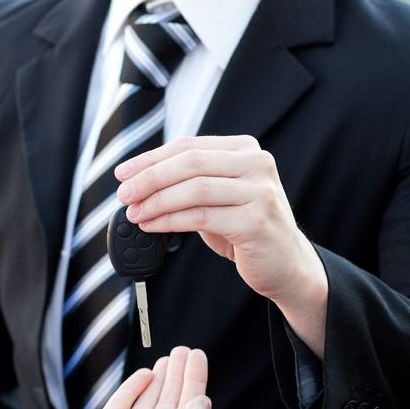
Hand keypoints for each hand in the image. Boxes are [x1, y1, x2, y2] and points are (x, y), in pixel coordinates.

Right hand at [105, 347, 209, 408]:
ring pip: (146, 402)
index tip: (197, 354)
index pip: (190, 401)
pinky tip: (145, 374)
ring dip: (157, 378)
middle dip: (175, 374)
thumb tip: (204, 399)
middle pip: (168, 400)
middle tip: (181, 349)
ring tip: (166, 358)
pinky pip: (119, 404)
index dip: (195, 377)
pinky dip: (130, 388)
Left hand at [114, 136, 327, 356]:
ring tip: (135, 213)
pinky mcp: (256, 221)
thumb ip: (189, 182)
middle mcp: (256, 164)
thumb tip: (138, 183)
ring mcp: (259, 192)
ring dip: (157, 201)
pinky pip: (202, 217)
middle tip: (124, 193)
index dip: (150, 158)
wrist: (286, 264)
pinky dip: (170, 220)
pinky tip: (153, 225)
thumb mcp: (219, 195)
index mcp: (244, 149)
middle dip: (149, 177)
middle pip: (190, 163)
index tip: (123, 173)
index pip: (188, 146)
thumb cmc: (247, 228)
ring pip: (194, 189)